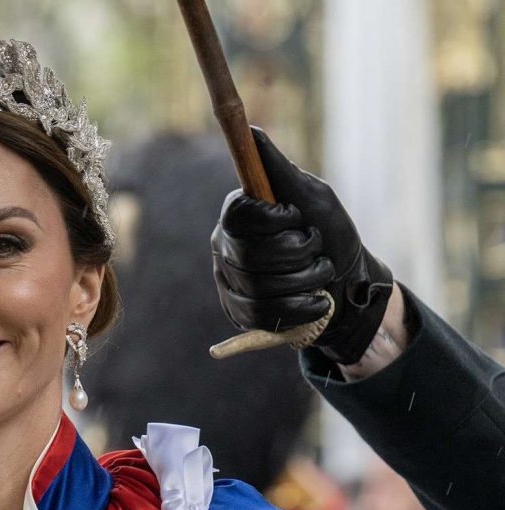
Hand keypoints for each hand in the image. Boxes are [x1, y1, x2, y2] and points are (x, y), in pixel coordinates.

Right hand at [211, 128, 393, 363]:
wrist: (347, 284)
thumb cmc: (331, 234)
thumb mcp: (314, 197)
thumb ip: (279, 170)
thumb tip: (251, 130)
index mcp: (238, 214)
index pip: (239, 216)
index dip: (272, 221)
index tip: (296, 218)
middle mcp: (225, 246)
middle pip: (249, 254)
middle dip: (297, 253)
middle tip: (315, 248)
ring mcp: (229, 281)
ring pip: (258, 287)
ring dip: (304, 281)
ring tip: (320, 275)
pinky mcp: (238, 312)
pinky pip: (260, 315)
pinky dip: (298, 309)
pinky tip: (316, 302)